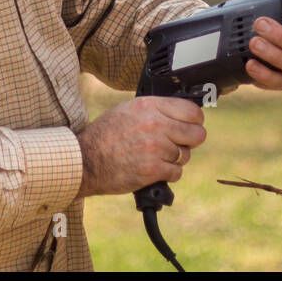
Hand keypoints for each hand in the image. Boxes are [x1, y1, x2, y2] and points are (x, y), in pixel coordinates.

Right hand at [76, 96, 205, 198]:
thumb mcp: (128, 110)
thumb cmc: (105, 135)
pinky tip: (154, 169)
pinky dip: (168, 174)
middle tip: (179, 144)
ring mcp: (155, 147)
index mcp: (150, 106)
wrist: (85, 161)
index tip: (191, 126)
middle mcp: (155, 124)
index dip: (195, 120)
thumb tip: (181, 114)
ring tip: (157, 157)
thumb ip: (156, 110)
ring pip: (185, 155)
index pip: (192, 111)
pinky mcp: (152, 169)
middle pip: (196, 134)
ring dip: (175, 159)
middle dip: (190, 141)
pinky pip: (176, 172)